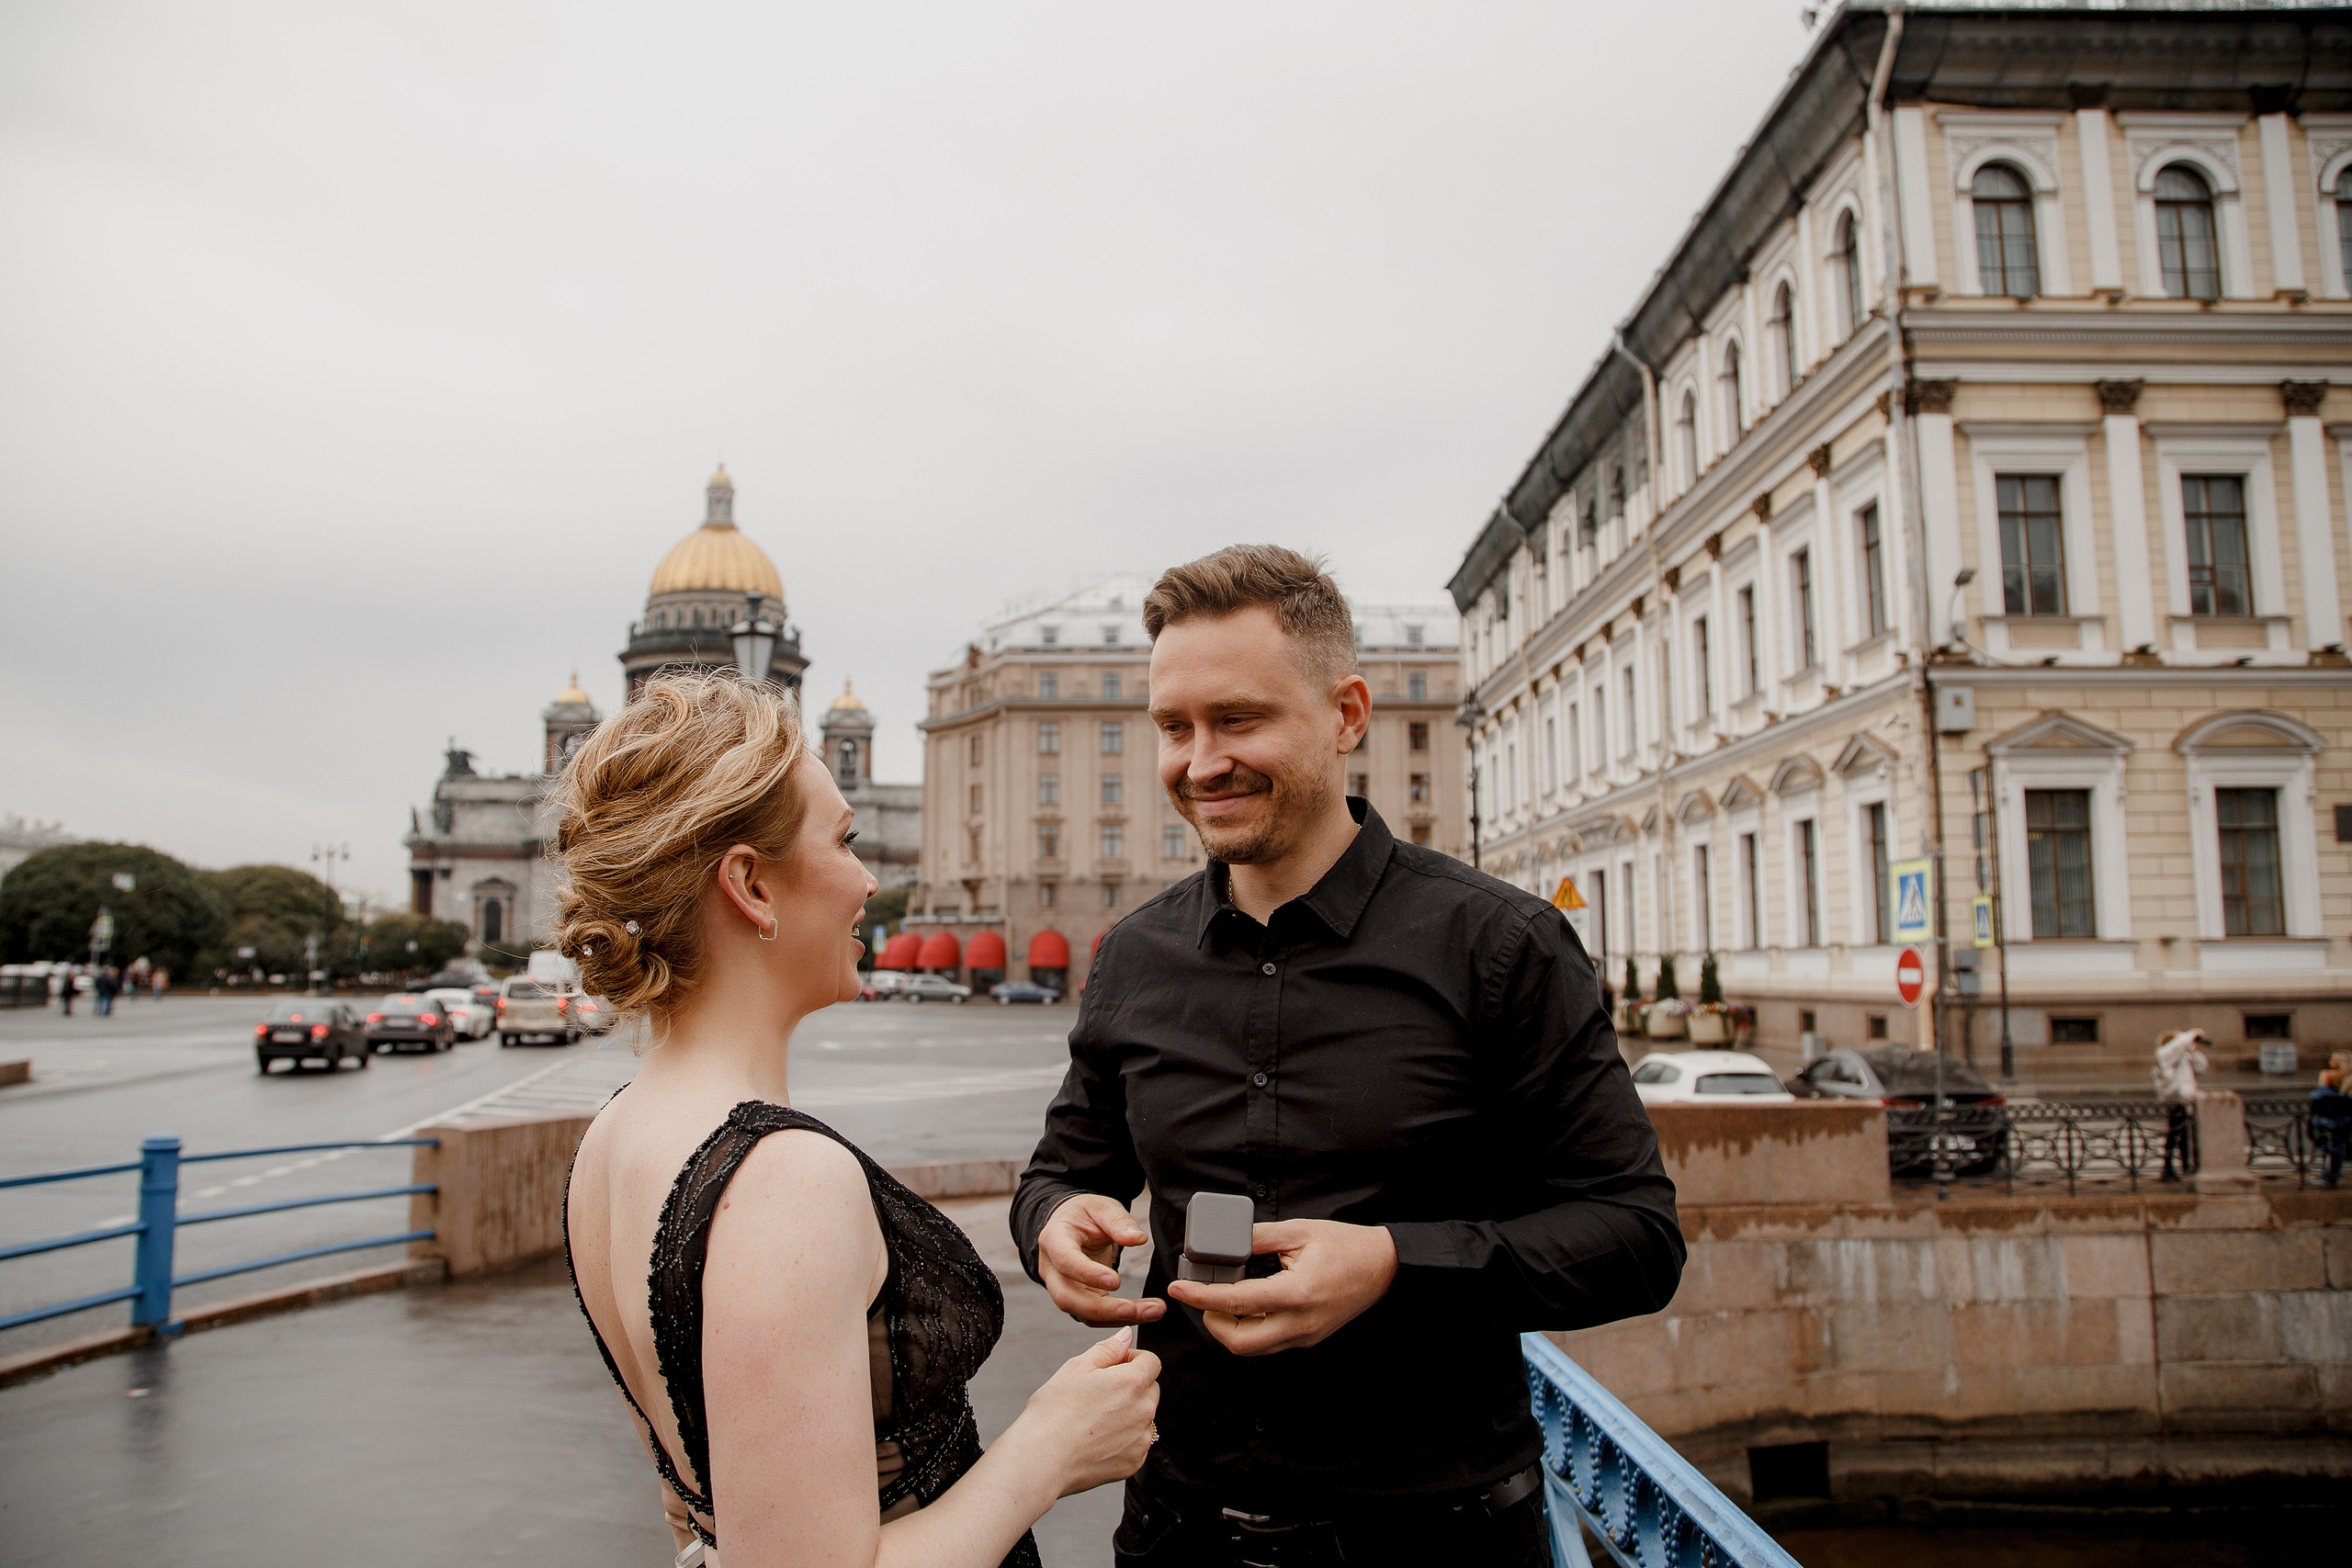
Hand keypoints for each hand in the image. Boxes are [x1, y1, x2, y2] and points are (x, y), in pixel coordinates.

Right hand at [1014, 1327, 1162, 1497]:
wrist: (1041, 1458)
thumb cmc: (1053, 1412)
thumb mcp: (1077, 1367)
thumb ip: (1108, 1349)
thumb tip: (1126, 1336)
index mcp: (1132, 1383)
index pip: (1151, 1361)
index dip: (1132, 1359)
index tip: (1113, 1367)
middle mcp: (1144, 1411)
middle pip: (1150, 1389)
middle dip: (1132, 1386)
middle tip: (1099, 1393)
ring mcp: (1140, 1440)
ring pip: (1145, 1417)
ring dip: (1129, 1413)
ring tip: (1095, 1418)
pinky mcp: (1134, 1462)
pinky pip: (1137, 1442)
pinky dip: (1124, 1439)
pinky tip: (1097, 1438)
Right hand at [1036, 1193, 1164, 1326]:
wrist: (1070, 1225)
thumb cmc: (1084, 1215)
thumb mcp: (1101, 1207)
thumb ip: (1118, 1221)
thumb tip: (1138, 1239)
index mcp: (1054, 1240)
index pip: (1066, 1261)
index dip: (1088, 1274)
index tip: (1116, 1282)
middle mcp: (1052, 1270)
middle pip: (1069, 1298)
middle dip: (1103, 1309)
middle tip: (1135, 1309)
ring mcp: (1062, 1288)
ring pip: (1082, 1313)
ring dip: (1117, 1318)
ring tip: (1152, 1312)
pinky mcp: (1077, 1300)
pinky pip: (1094, 1317)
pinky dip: (1118, 1319)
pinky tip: (1144, 1313)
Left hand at [1164, 1219, 1396, 1355]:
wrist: (1384, 1267)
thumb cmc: (1345, 1245)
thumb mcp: (1299, 1231)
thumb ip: (1258, 1237)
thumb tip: (1224, 1242)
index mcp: (1296, 1294)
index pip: (1235, 1303)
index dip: (1200, 1296)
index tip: (1177, 1288)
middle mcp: (1299, 1323)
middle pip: (1238, 1343)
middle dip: (1212, 1322)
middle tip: (1204, 1296)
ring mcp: (1305, 1336)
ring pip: (1252, 1349)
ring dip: (1229, 1329)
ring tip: (1223, 1299)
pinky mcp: (1309, 1339)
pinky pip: (1269, 1344)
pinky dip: (1249, 1329)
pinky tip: (1247, 1306)